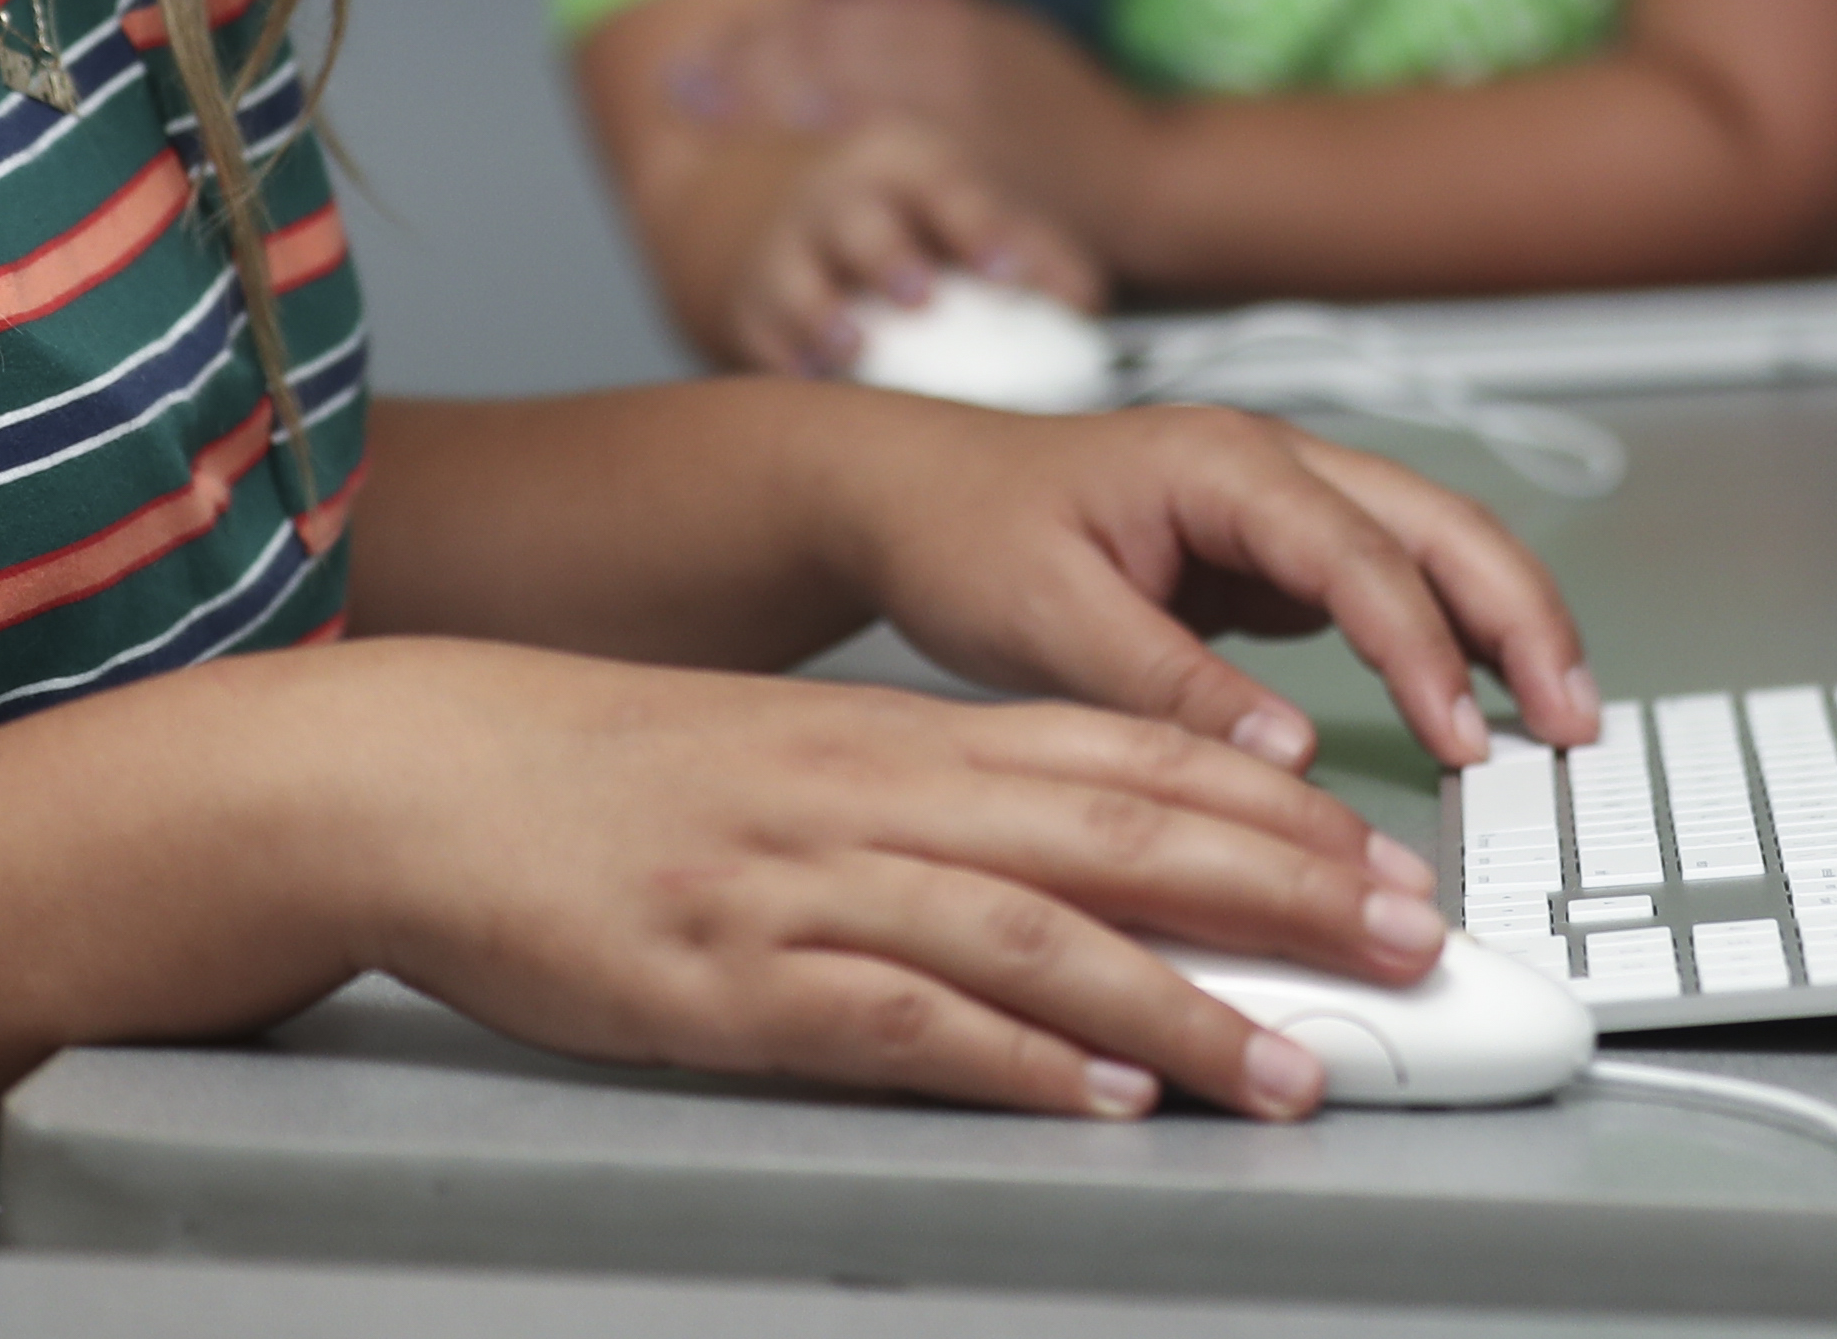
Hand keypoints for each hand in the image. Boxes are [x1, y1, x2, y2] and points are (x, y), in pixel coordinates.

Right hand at [303, 640, 1442, 1120]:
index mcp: (901, 742)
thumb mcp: (797, 764)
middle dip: (1285, 896)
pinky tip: (1100, 1094)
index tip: (1384, 861)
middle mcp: (877, 800)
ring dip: (1185, 1004)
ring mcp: (806, 890)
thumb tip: (1079, 862)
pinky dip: (1016, 1060)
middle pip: (1120, 835)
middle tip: (1408, 947)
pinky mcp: (733, 983)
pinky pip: (903, 1021)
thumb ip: (934, 803)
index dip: (1275, 814)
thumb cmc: (608, 778)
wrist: (427, 774)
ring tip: (1297, 1063)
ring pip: (1036, 936)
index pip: (1129, 757)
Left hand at [673, 0, 1152, 236]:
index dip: (757, 34)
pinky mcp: (970, 189)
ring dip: (770, 108)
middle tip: (676, 87)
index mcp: (948, 26)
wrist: (1139, 181)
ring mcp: (958, 127)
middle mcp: (948, 68)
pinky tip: (782, 179)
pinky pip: (888, 174)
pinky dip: (829, 171)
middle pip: (826, 55)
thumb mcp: (997, 25)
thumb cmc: (1061, 104)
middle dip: (744, 70)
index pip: (831, 18)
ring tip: (704, 116)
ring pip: (847, 104)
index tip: (697, 51)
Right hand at [710, 116, 1104, 374]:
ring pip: (796, 278)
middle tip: (921, 296)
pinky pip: (760, 336)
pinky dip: (780, 361)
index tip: (1007, 271)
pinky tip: (806, 382)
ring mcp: (784, 250)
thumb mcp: (959, 206)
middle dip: (890, 257)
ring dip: (823, 313)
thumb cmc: (903, 220)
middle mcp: (839, 199)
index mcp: (905, 166)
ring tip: (852, 346)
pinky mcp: (747, 306)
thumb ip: (1029, 251)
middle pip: (861, 223)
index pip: (945, 187)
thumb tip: (1084, 305)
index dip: (978, 226)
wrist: (768, 203)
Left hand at [799, 393, 1600, 780]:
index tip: (1462, 737)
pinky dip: (1446, 640)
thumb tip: (1288, 758)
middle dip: (1519, 616)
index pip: (1357, 552)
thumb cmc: (964, 531)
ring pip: (1430, 548)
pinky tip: (1477, 704)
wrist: (908, 494)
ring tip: (1560, 719)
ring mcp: (1279, 504)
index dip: (1421, 647)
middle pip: (1436, 524)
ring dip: (1500, 624)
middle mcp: (1268, 464)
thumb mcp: (1049, 620)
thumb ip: (1170, 689)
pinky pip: (1387, 586)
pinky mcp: (1272, 552)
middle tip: (1574, 719)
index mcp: (1219, 460)